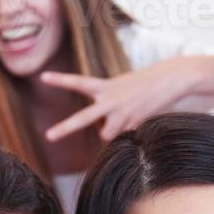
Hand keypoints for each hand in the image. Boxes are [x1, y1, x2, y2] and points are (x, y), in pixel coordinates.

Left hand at [41, 60, 189, 142]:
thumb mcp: (121, 88)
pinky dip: (130, 130)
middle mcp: (110, 100)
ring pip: (106, 134)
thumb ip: (108, 106)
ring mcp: (122, 113)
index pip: (79, 82)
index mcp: (105, 86)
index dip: (60, 80)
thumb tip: (106, 133)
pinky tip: (141, 117)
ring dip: (113, 131)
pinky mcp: (134, 123)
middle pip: (83, 118)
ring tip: (128, 115)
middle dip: (65, 128)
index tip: (43, 77)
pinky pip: (125, 135)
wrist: (171, 78)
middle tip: (48, 137)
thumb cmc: (145, 83)